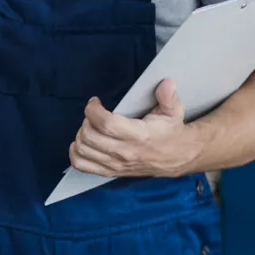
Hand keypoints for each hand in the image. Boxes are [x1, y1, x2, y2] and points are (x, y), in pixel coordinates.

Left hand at [68, 79, 197, 178]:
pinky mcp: (111, 172)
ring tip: (91, 126)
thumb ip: (168, 97)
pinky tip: (84, 142)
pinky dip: (76, 153)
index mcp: (138, 136)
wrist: (178, 158)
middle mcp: (125, 152)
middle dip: (86, 120)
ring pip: (83, 150)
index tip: (95, 101)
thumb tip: (166, 83)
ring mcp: (116, 165)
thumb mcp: (174, 112)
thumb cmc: (171, 131)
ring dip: (81, 134)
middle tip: (94, 113)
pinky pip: (82, 165)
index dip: (94, 110)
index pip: (106, 124)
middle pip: (90, 136)